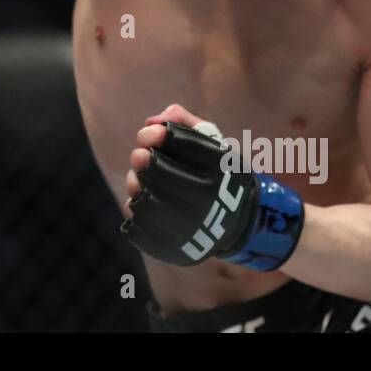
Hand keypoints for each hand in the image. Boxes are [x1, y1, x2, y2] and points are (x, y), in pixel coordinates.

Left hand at [120, 112, 305, 271]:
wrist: (235, 222)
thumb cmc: (217, 174)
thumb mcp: (214, 144)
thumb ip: (187, 124)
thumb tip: (155, 120)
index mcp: (223, 171)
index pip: (187, 147)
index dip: (163, 135)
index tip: (151, 132)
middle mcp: (210, 202)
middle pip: (162, 174)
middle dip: (144, 160)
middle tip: (139, 155)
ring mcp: (192, 231)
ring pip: (147, 203)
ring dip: (137, 185)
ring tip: (138, 180)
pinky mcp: (174, 250)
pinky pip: (140, 228)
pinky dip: (135, 210)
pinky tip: (141, 202)